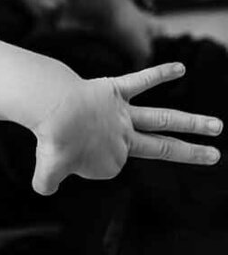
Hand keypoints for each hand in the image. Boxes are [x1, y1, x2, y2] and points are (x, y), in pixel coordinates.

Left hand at [32, 61, 221, 195]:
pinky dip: (161, 72)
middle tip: (215, 156)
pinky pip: (142, 80)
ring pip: (165, 119)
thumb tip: (44, 186)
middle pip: (164, 147)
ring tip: (217, 125)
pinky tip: (180, 67)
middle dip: (192, 153)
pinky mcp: (117, 90)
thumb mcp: (46, 175)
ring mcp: (124, 115)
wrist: (55, 114)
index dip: (80, 160)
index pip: (108, 165)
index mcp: (111, 164)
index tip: (65, 151)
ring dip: (193, 122)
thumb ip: (47, 183)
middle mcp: (125, 140)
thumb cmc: (52, 145)